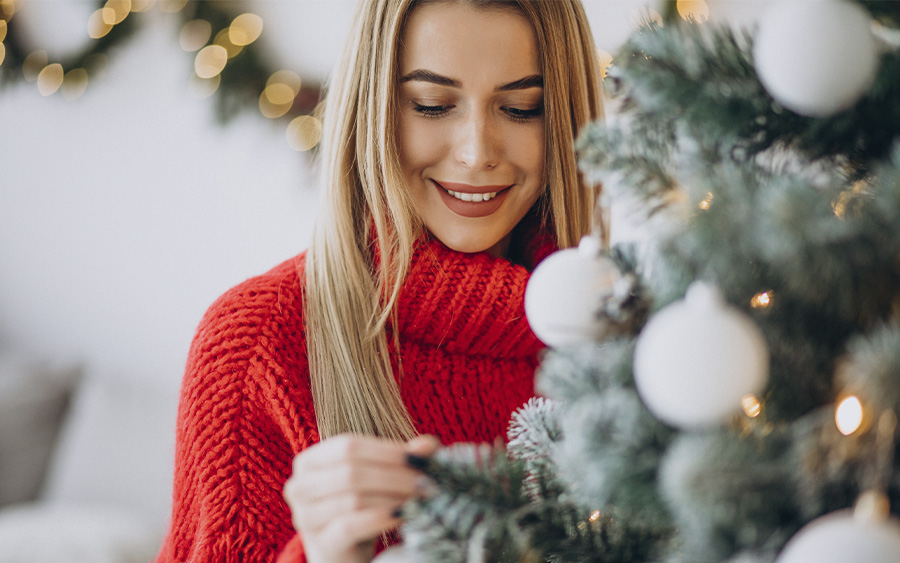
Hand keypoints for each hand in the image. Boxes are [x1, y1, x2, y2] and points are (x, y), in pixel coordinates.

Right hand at [284, 433, 439, 562]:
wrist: (343, 552)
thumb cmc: (360, 508)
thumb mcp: (378, 477)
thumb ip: (400, 458)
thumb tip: (428, 444)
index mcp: (310, 460)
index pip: (349, 445)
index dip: (387, 450)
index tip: (420, 459)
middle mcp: (299, 486)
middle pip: (351, 471)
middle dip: (395, 475)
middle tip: (427, 482)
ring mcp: (305, 516)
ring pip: (353, 498)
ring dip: (393, 496)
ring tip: (420, 499)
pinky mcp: (320, 543)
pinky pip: (351, 525)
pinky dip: (381, 518)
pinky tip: (403, 516)